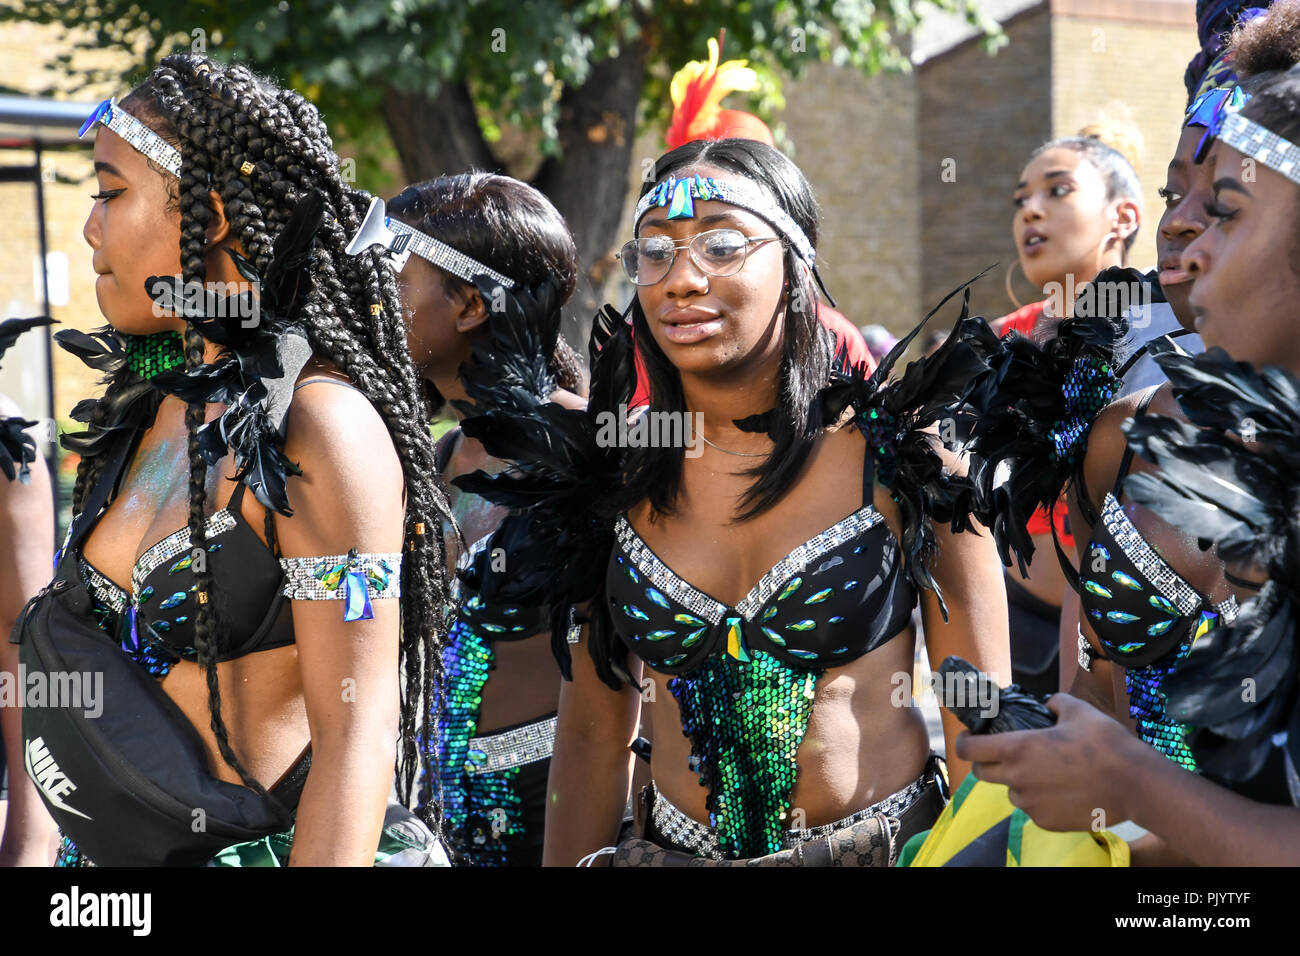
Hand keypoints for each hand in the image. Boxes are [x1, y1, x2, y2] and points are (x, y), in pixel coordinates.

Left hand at [955, 693, 1141, 831]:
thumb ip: (1053, 703)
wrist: (1135, 784)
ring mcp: (1030, 804)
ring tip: (1045, 772)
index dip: (965, 741)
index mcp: (1016, 749)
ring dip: (1018, 781)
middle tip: (1005, 753)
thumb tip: (1047, 705)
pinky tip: (1061, 789)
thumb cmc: (1105, 743)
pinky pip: (1032, 809)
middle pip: (981, 773)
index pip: (968, 749)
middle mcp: (1017, 779)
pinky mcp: (1046, 822)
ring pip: (1010, 792)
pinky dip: (1039, 799)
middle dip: (986, 762)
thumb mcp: (1077, 710)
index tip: (971, 736)